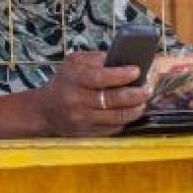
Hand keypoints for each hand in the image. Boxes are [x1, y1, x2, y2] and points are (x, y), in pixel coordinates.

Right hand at [33, 51, 148, 136]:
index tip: (137, 71)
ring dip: (136, 109)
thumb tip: (122, 58)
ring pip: (117, 117)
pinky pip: (114, 128)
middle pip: (112, 100)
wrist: (45, 112)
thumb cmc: (64, 83)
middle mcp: (78, 102)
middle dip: (135, 94)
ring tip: (144, 100)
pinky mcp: (89, 134)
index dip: (121, 75)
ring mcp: (83, 121)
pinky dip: (126, 120)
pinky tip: (132, 111)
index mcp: (74, 81)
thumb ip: (96, 59)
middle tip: (148, 88)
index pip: (100, 78)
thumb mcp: (73, 63)